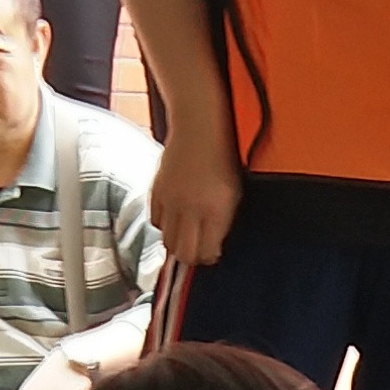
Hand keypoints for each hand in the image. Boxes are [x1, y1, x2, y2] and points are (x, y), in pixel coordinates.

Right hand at [152, 125, 244, 270]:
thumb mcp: (233, 194)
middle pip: (184, 253)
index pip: (206, 252)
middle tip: (197, 252)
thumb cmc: (221, 159)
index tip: (212, 254)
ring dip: (176, 244)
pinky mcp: (157, 193)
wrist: (198, 131)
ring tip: (185, 237)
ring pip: (167, 241)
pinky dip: (163, 225)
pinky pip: (156, 221)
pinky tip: (173, 219)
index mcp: (216, 211)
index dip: (209, 258)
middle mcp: (191, 209)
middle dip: (191, 257)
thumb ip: (222, 222)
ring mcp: (172, 202)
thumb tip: (213, 247)